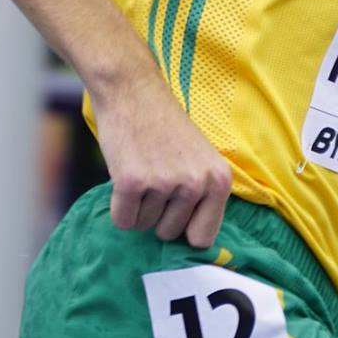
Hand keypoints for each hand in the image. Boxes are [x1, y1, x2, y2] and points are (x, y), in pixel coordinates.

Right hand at [89, 69, 231, 247]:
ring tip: (142, 169)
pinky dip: (118, 206)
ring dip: (138, 206)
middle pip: (169, 233)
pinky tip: (124, 176)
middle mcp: (196, 183)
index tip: (174, 213)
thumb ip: (203, 196)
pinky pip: (123, 220)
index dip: (184, 230)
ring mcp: (164, 183)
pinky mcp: (133, 182)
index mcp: (219, 180)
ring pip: (144, 226)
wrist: (133, 91)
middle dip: (156, 213)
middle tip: (154, 176)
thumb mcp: (200, 159)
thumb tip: (197, 247)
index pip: (203, 238)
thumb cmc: (164, 129)